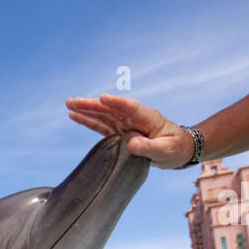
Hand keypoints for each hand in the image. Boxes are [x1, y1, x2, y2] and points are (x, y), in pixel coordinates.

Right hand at [65, 93, 195, 168]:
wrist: (178, 150)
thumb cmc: (175, 148)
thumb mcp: (166, 150)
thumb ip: (150, 147)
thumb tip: (132, 144)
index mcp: (147, 117)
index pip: (129, 108)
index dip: (116, 103)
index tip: (103, 98)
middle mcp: (133, 118)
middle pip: (110, 109)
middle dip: (92, 105)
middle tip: (73, 101)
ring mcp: (125, 124)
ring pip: (103, 115)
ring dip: (86, 110)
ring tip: (69, 105)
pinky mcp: (119, 132)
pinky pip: (101, 126)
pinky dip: (88, 121)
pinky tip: (75, 116)